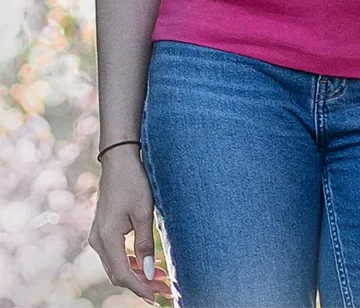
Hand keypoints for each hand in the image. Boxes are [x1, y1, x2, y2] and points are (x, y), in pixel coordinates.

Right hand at [89, 147, 172, 304]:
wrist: (119, 162)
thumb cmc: (134, 183)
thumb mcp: (143, 213)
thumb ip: (145, 244)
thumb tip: (149, 271)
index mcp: (107, 239)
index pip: (123, 274)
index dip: (140, 288)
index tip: (157, 298)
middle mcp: (98, 241)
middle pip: (118, 273)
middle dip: (141, 284)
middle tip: (164, 290)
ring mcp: (98, 236)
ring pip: (117, 265)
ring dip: (137, 274)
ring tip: (161, 279)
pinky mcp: (103, 231)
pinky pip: (116, 255)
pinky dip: (131, 262)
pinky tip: (148, 264)